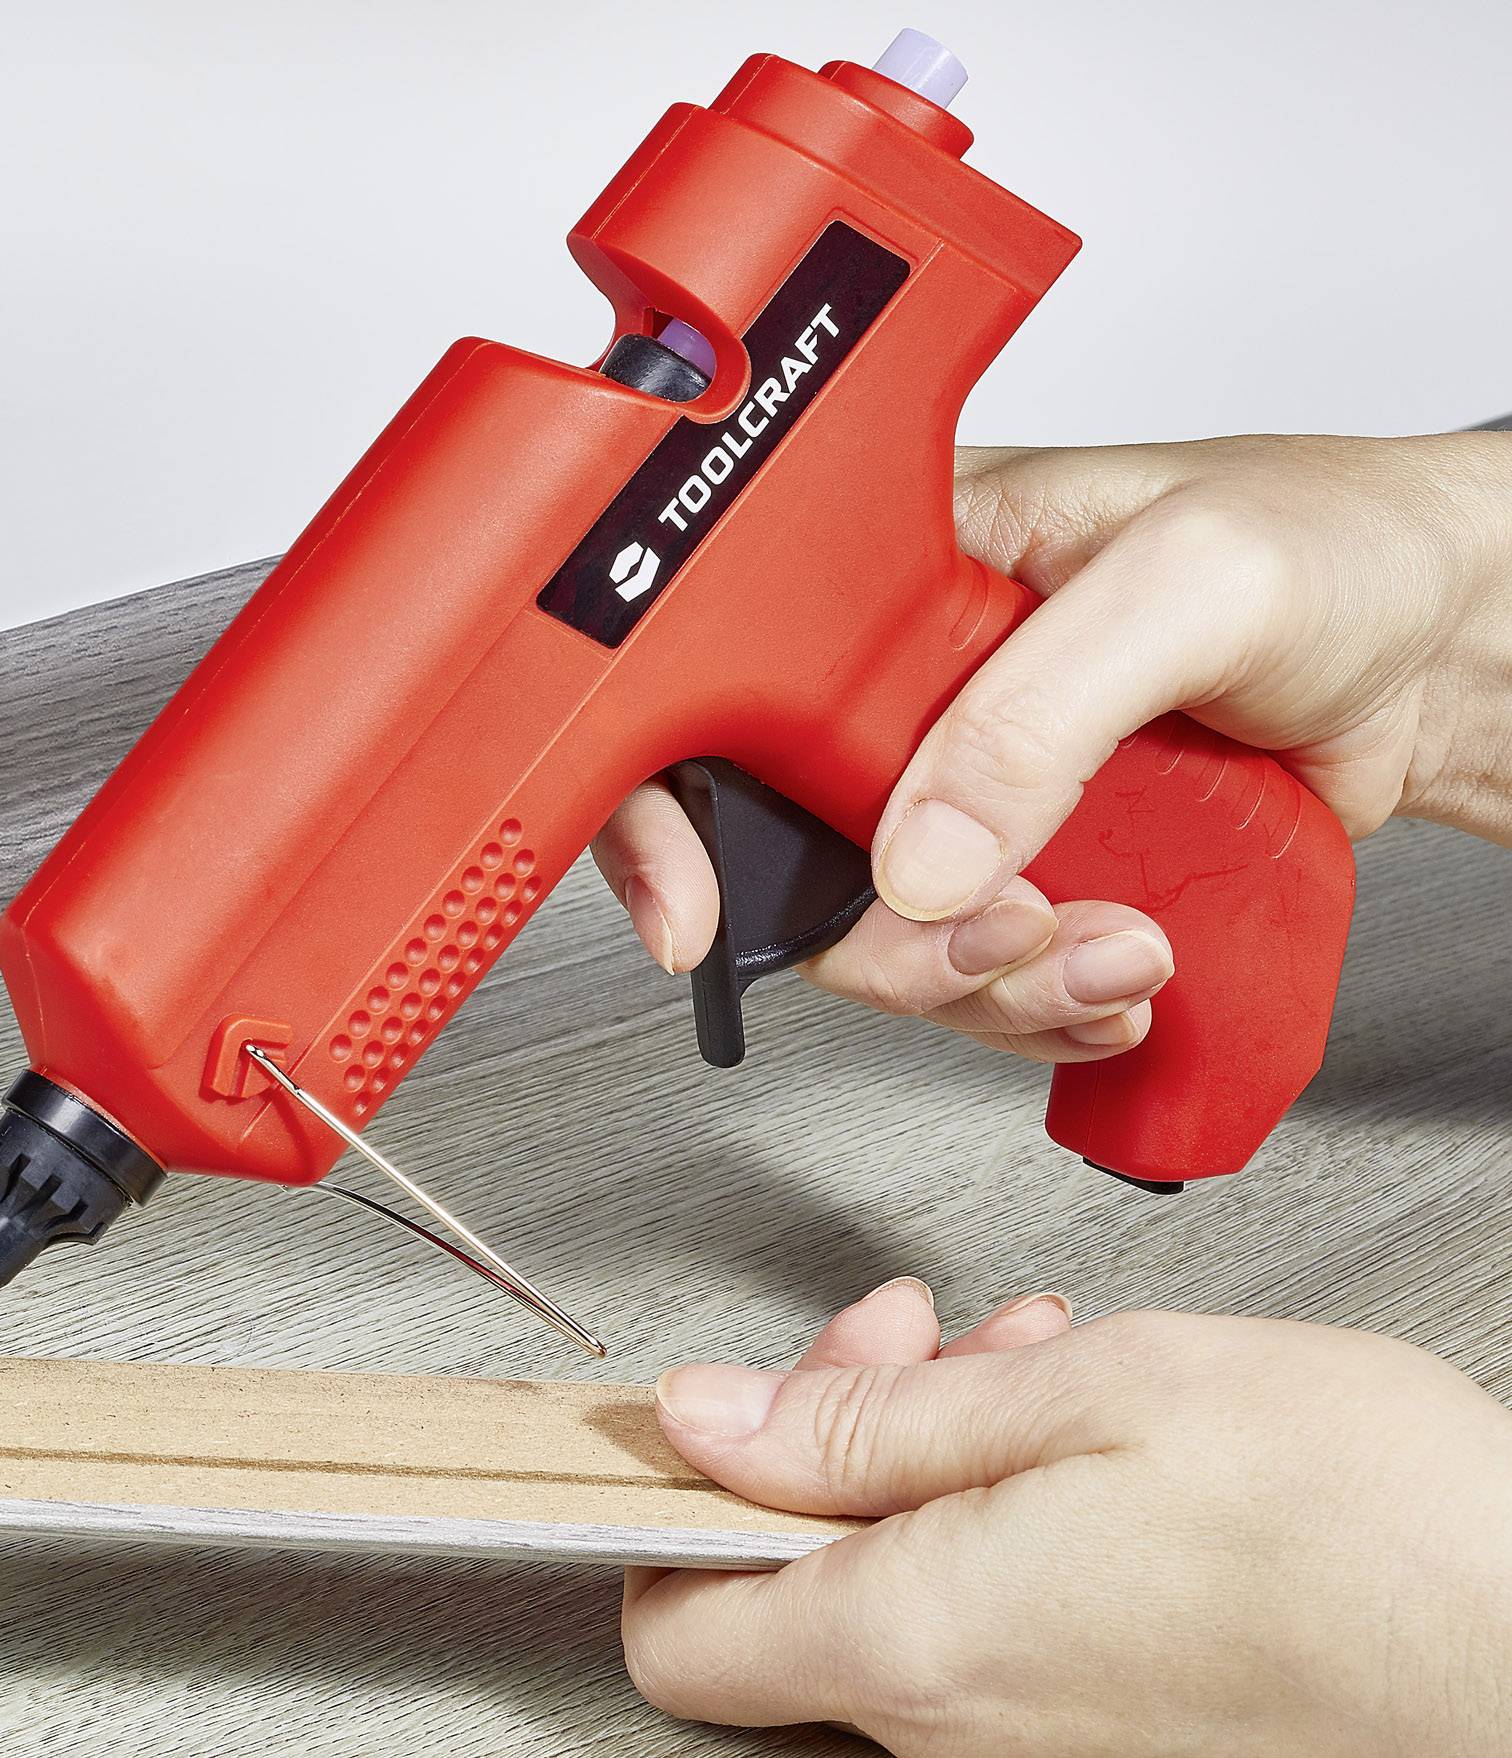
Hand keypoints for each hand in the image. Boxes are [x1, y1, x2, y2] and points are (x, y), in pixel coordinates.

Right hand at [594, 433, 1511, 1061]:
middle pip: (792, 856)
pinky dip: (1043, 1006)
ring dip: (994, 984)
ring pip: (890, 938)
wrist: (1453, 640)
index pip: (721, 687)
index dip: (673, 810)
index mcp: (894, 570)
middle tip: (1004, 934)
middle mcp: (907, 683)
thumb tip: (914, 858)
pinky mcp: (1034, 859)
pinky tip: (1120, 974)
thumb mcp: (1186, 584)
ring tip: (1118, 947)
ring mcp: (968, 782)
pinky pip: (982, 972)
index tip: (700, 917)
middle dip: (892, 939)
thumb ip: (1038, 712)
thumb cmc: (1333, 541)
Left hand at [622, 1280, 1511, 1753]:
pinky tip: (1085, 1441)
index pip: (675, 1628)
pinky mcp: (1110, 1743)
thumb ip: (869, 1417)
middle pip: (793, 1586)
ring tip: (1038, 1370)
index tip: (726, 1404)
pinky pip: (993, 1628)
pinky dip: (1004, 1519)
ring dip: (934, 1453)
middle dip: (836, 1425)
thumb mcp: (1087, 1397)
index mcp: (915, 1643)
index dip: (670, 1506)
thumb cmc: (1363, 1530)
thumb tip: (712, 1421)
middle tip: (919, 1335)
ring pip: (901, 1588)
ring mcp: (1038, 1751)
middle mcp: (960, 1732)